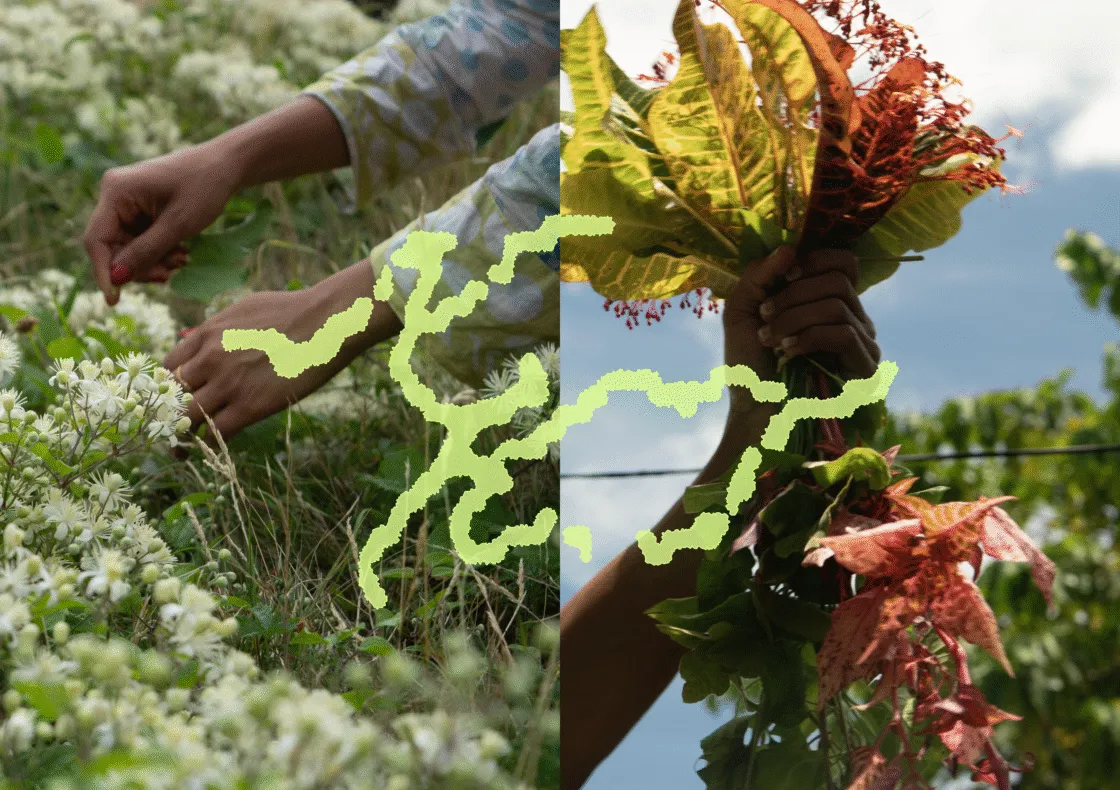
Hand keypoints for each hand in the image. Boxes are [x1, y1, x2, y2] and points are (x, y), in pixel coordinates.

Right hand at [83, 143, 240, 305]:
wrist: (227, 166)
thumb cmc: (205, 188)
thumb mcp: (178, 225)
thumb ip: (146, 252)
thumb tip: (116, 279)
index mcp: (116, 191)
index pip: (96, 239)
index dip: (104, 272)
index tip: (114, 300)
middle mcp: (115, 196)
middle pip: (113, 247)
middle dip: (138, 266)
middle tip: (168, 275)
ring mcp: (127, 203)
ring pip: (128, 247)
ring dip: (153, 261)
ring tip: (182, 260)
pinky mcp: (140, 210)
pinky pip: (141, 240)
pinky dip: (159, 251)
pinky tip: (181, 253)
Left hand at [161, 262, 402, 445]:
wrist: (324, 323)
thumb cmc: (291, 310)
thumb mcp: (242, 308)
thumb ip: (214, 327)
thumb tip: (194, 338)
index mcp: (206, 334)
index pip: (166, 366)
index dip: (165, 385)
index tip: (172, 397)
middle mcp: (210, 360)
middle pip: (171, 395)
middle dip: (167, 412)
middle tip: (169, 428)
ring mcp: (229, 384)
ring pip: (188, 418)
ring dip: (183, 434)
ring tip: (180, 447)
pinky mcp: (251, 406)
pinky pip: (217, 432)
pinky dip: (210, 442)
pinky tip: (211, 446)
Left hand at [722, 246, 880, 417]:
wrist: (753, 415)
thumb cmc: (749, 367)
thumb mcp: (742, 312)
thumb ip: (759, 276)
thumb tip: (789, 248)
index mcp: (829, 302)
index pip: (845, 262)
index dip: (814, 260)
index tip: (782, 278)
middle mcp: (854, 319)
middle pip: (839, 279)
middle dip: (793, 293)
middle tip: (764, 315)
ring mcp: (863, 345)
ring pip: (838, 304)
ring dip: (794, 318)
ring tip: (769, 339)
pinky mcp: (864, 369)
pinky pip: (844, 334)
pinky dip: (809, 337)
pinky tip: (787, 353)